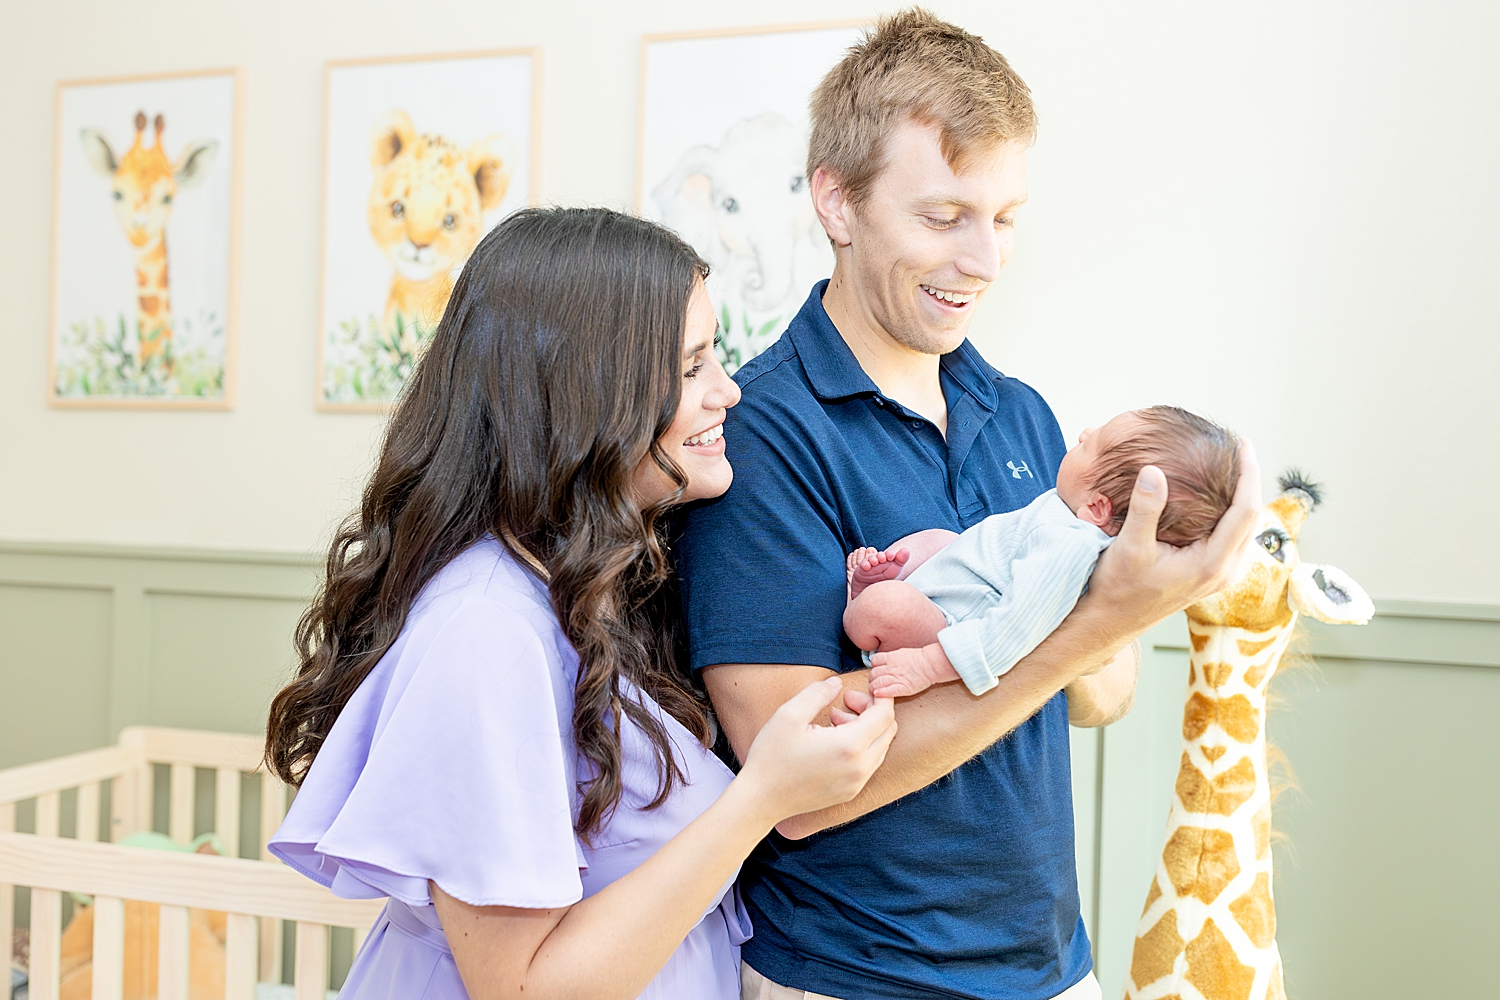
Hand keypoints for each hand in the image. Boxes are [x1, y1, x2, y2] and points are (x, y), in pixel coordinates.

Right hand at [736, 677, 896, 820]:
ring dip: (867, 728)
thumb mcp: (789, 714)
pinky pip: (869, 763)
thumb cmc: (771, 757)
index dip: (880, 695)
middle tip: (846, 701)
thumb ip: (817, 692)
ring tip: (834, 719)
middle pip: (888, 730)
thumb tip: (837, 684)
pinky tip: (833, 740)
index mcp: (849, 746)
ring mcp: (856, 784)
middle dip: (873, 710)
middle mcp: (860, 768)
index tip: (866, 685)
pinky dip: (861, 746)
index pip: (884, 714)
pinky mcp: (850, 793)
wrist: (761, 800)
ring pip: (880, 747)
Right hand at [847, 546, 910, 599]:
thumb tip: (906, 549)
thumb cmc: (885, 581)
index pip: (889, 555)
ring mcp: (870, 564)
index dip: (890, 554)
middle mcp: (879, 561)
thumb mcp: (894, 571)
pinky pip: (863, 564)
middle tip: (883, 559)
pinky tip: (867, 567)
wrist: (873, 592)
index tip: (892, 556)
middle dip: (881, 556)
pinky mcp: (862, 568)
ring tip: (875, 562)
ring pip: (871, 558)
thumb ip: (901, 560)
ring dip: (873, 559)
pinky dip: (865, 564)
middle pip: (880, 555)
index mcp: (888, 561)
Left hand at [868, 644, 959, 697]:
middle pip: (874, 673)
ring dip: (873, 688)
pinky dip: (881, 693)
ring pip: (877, 683)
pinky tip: (877, 694)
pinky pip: (888, 691)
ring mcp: (896, 677)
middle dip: (872, 679)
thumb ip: (891, 657)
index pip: (874, 661)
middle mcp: (891, 667)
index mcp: (891, 657)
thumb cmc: (920, 659)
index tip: (876, 671)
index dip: (874, 667)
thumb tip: (884, 660)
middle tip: (874, 683)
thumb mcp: (902, 653)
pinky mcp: (902, 688)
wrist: (931, 664)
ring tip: (874, 691)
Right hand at [1086, 442, 1262, 631]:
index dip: (1249, 475)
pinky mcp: (1211, 573)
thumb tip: (1154, 471)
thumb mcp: (1129, 547)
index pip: (1245, 511)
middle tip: (1238, 449)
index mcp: (1211, 564)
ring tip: (1231, 466)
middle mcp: (1223, 571)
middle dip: (1249, 480)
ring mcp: (1220, 574)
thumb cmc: (1118, 588)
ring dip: (1242, 495)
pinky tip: (1215, 495)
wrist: (1111, 620)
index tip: (1243, 446)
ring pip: (1244, 528)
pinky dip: (1230, 511)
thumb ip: (1144, 509)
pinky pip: (1232, 536)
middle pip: (1252, 517)